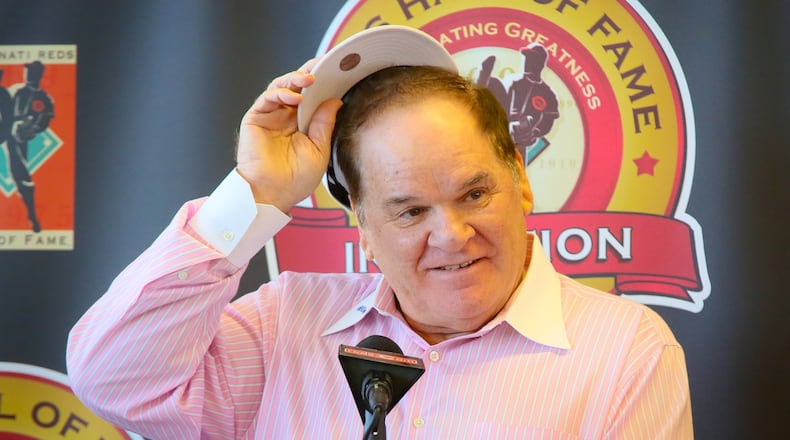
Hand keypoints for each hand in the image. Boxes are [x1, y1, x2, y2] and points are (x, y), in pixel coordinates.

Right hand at [236, 59, 342, 212]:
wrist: (273, 194)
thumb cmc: (295, 179)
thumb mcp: (319, 149)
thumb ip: (324, 124)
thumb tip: (335, 100)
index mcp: (302, 125)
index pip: (312, 97)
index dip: (323, 84)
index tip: (337, 71)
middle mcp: (286, 118)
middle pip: (297, 87)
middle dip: (309, 74)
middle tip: (323, 64)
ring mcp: (270, 117)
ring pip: (282, 88)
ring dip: (295, 80)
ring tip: (309, 80)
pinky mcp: (255, 118)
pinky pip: (268, 98)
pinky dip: (281, 93)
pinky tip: (295, 97)